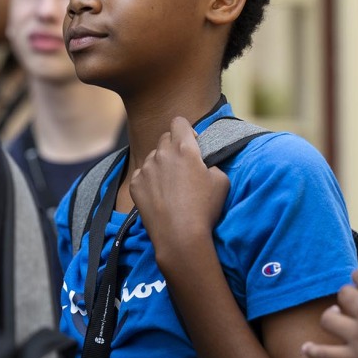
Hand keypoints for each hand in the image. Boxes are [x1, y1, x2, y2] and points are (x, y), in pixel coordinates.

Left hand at [129, 116, 229, 266]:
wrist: (180, 236)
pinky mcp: (135, 183)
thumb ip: (212, 163)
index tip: (192, 142)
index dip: (187, 130)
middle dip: (173, 146)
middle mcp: (162, 154)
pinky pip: (142, 174)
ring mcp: (146, 168)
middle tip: (183, 165)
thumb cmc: (205, 209)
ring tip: (171, 185)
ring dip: (161, 163)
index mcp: (185, 148)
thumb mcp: (222, 181)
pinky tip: (159, 195)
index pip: (179, 122)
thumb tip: (203, 163)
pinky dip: (149, 180)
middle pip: (165, 137)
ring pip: (153, 156)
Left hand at [301, 261, 357, 357]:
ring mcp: (357, 334)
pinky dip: (314, 352)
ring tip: (335, 319)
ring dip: (330, 318)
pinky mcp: (352, 357)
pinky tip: (307, 349)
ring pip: (328, 318)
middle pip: (343, 294)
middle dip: (347, 297)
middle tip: (353, 304)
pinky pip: (324, 353)